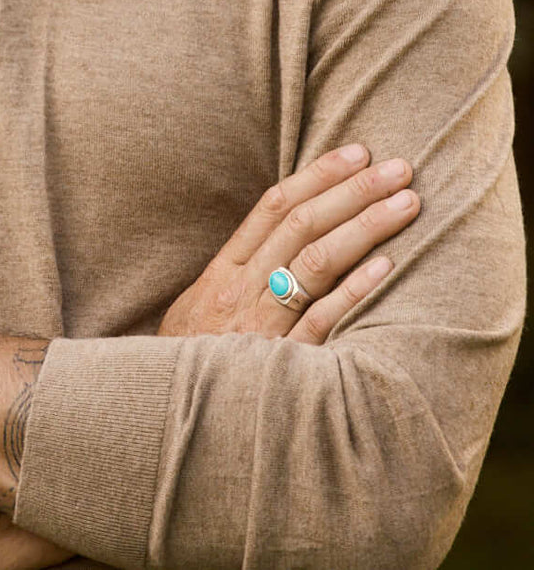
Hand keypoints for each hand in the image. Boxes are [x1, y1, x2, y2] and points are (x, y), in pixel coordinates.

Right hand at [157, 145, 418, 343]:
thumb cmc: (187, 364)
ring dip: (365, 226)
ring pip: (316, 260)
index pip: (274, 207)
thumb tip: (278, 240)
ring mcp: (260, 324)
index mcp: (223, 271)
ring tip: (406, 202)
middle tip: (398, 167)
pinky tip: (387, 265)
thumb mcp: (197, 309)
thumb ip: (236, 276)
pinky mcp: (280, 364)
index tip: (357, 153)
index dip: (318, 176)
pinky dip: (353, 290)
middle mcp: (241, 289)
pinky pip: (320, 318)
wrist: (161, 416)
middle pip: (302, 224)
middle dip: (354, 190)